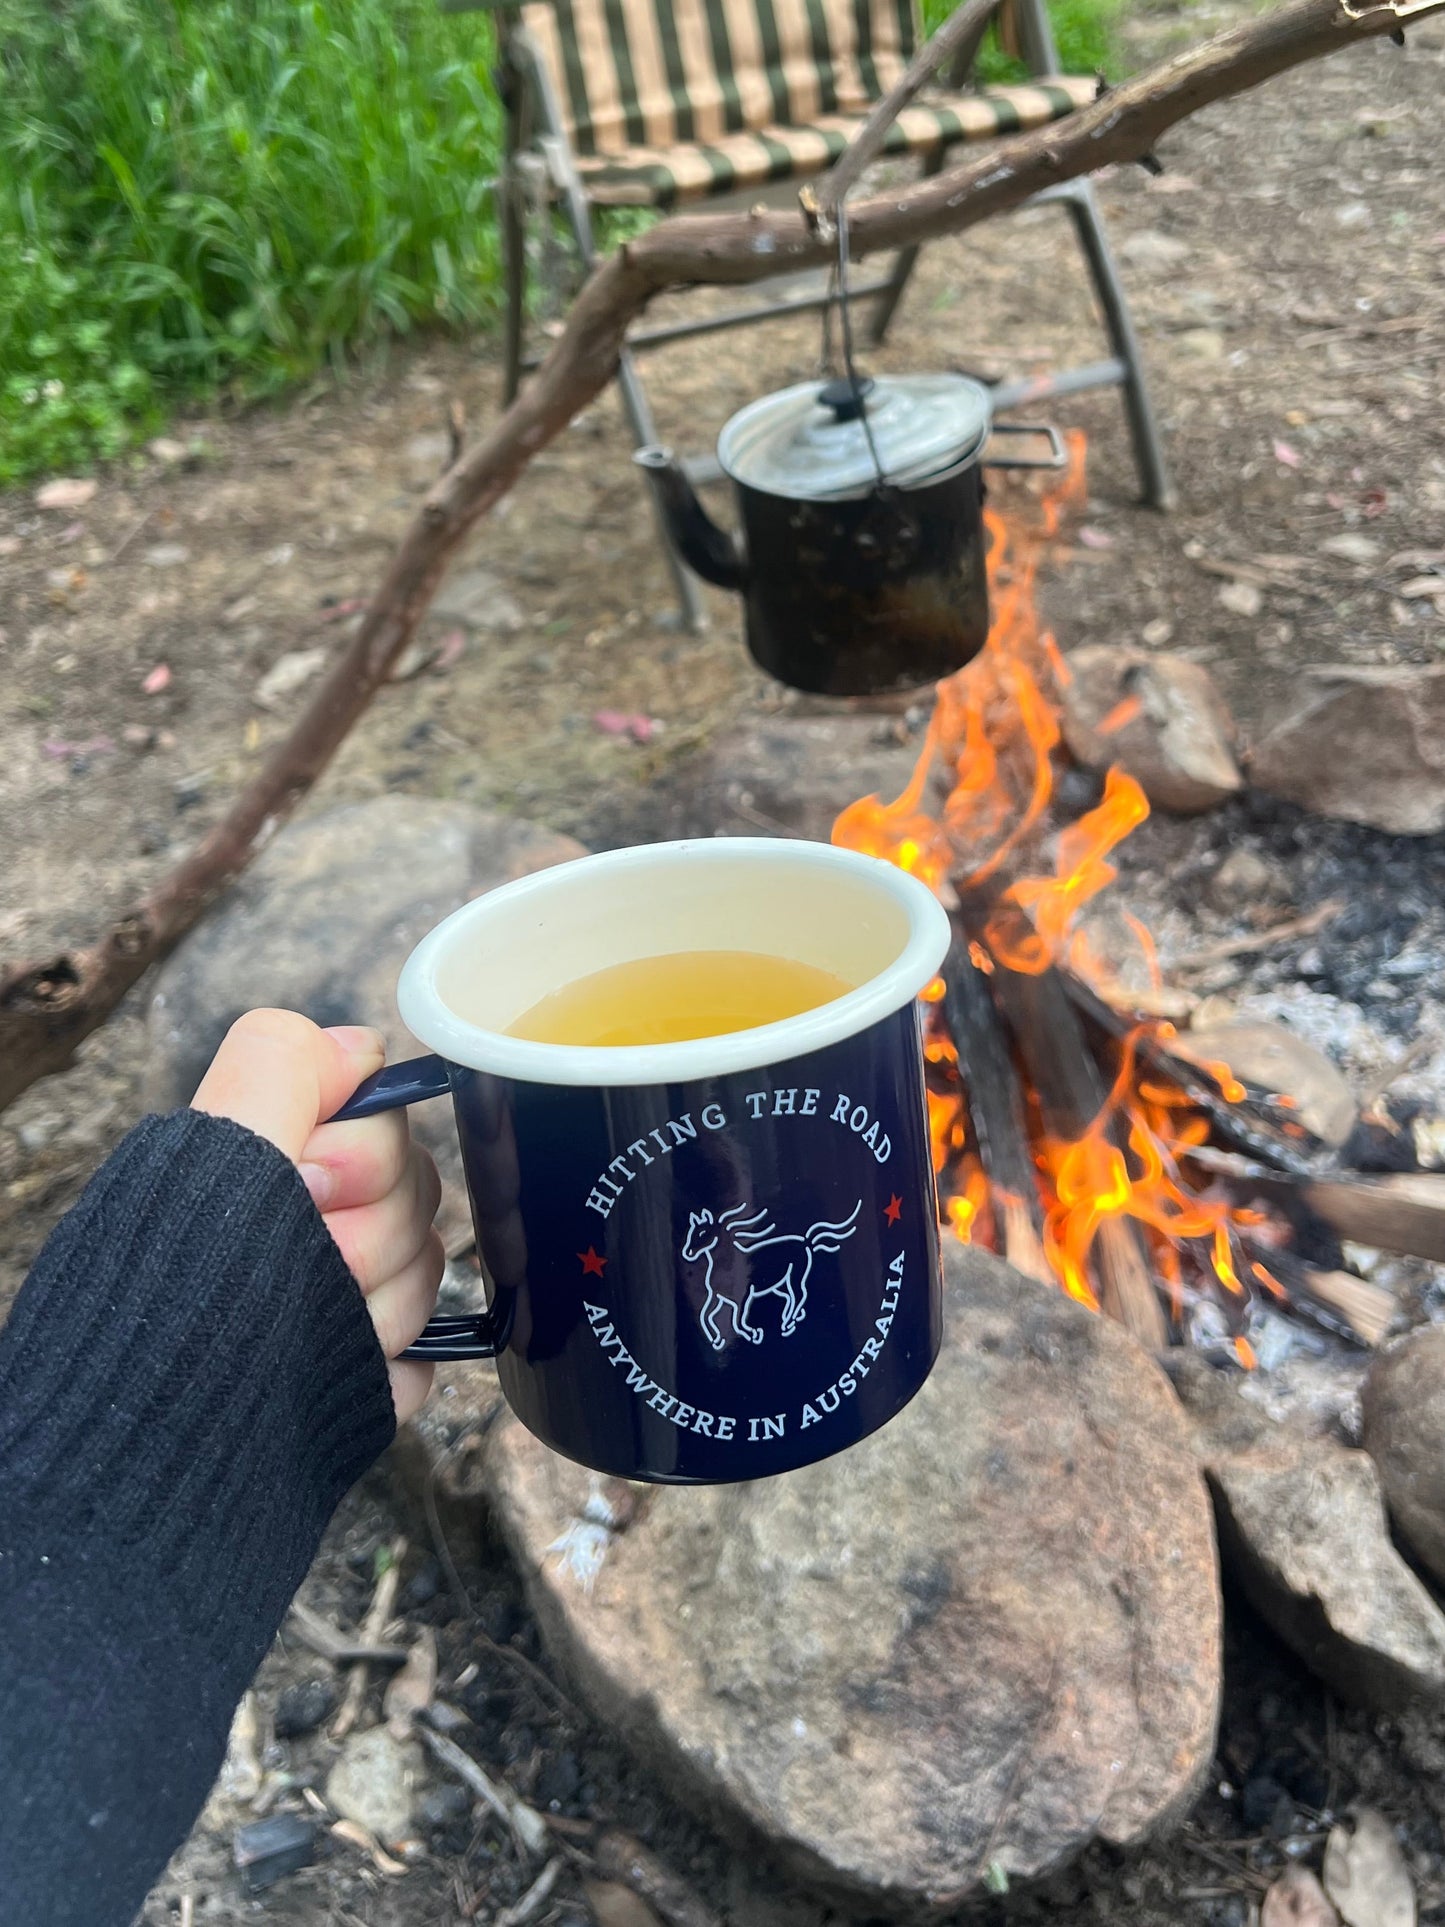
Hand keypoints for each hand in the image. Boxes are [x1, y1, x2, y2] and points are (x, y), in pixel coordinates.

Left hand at [190, 1008, 442, 1421]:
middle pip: (418, 1194)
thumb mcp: (212, 1159)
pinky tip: (337, 1375)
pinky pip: (423, 1357)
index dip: (364, 1152)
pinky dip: (388, 1373)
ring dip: (376, 1308)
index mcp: (275, 1164)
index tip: (311, 1182)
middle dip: (369, 1235)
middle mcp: (312, 1224)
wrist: (160, 1458)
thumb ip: (277, 1068)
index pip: (385, 1120)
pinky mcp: (364, 1374)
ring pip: (428, 1275)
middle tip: (308, 1261)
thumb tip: (354, 1046)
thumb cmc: (170, 1312)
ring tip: (303, 1333)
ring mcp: (342, 1301)